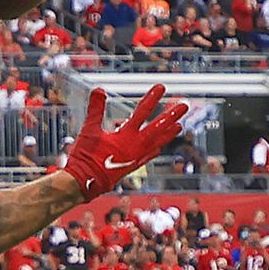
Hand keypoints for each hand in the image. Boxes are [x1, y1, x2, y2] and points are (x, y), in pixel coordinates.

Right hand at [59, 85, 188, 200]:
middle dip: (171, 115)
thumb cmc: (85, 157)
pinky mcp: (132, 166)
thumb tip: (99, 90)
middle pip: (158, 128)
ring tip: (179, 126)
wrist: (84, 182)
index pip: (142, 112)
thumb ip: (95, 109)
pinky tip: (159, 147)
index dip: (152, 98)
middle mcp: (135, 146)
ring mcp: (136, 157)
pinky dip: (155, 149)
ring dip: (168, 133)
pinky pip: (148, 156)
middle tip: (184, 105)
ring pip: (157, 142)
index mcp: (126, 136)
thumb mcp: (89, 130)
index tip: (161, 87)